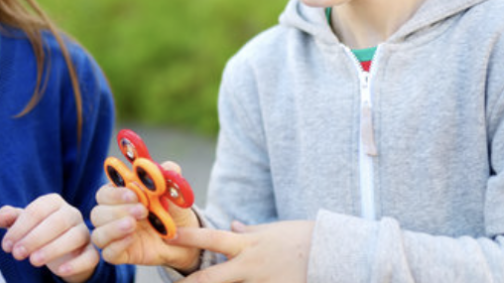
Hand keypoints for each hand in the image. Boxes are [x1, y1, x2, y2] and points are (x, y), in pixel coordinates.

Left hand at [0, 194, 98, 282]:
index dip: (20, 227)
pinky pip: (90, 256)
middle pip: (57, 221)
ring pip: (74, 237)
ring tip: (33, 261)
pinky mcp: (91, 252)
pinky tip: (60, 271)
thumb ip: (10, 218)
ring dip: (52, 249)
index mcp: (54, 203)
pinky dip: (76, 264)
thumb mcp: (23, 225)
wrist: (63, 254)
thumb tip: (1, 217)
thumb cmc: (39, 234)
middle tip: (17, 254)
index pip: (37, 210)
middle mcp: (72, 214)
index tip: (6, 245)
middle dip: (34, 238)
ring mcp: (84, 232)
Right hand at [90, 161, 199, 271]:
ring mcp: (115, 237)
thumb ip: (168, 176)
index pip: (104, 193)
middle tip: (142, 210)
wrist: (185, 237)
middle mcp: (113, 216)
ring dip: (114, 228)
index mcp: (119, 197)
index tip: (133, 193)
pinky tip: (133, 239)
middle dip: (117, 211)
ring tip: (134, 225)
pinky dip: (117, 245)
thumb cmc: (172, 211)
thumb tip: (166, 166)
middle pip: (97, 213)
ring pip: (98, 234)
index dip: (115, 193)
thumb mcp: (173, 192)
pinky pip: (107, 253)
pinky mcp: (120, 254)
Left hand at [169, 220, 314, 282]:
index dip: (189, 237)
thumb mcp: (274, 230)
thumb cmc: (303, 238)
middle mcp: (251, 266)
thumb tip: (233, 225)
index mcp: (249, 245)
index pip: (212, 238)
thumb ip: (250, 231)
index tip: (168, 235)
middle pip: (212, 277)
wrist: (334, 254)